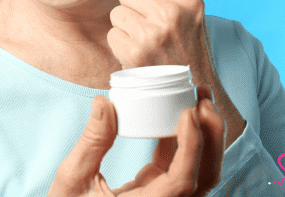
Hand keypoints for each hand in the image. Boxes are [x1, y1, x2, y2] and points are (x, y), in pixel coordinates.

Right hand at [47, 88, 224, 196]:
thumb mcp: (73, 177)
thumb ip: (92, 141)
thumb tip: (104, 101)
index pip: (183, 181)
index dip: (192, 146)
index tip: (188, 113)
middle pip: (204, 176)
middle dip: (210, 135)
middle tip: (202, 96)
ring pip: (200, 172)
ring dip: (204, 135)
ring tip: (197, 99)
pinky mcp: (158, 191)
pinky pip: (181, 166)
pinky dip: (184, 140)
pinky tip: (177, 113)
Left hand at [107, 0, 210, 82]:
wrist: (193, 93)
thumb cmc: (189, 50)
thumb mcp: (191, 17)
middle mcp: (173, 12)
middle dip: (132, 10)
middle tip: (149, 30)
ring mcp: (155, 32)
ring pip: (117, 13)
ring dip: (126, 29)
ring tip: (146, 45)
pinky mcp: (137, 50)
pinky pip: (112, 34)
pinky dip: (121, 46)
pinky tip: (138, 57)